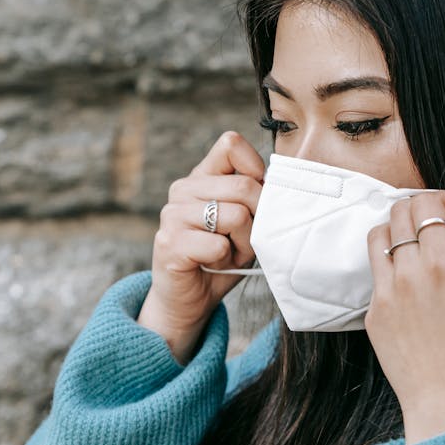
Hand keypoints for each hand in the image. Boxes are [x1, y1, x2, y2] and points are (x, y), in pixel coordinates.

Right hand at [137, 131, 264, 360]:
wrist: (189, 299)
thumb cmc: (221, 257)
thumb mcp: (245, 221)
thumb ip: (254, 197)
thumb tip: (276, 187)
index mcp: (202, 177)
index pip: (230, 145)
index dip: (255, 169)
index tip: (258, 199)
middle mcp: (183, 189)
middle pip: (244, 186)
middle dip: (257, 221)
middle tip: (243, 241)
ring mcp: (172, 215)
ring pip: (236, 216)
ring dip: (242, 243)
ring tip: (227, 254)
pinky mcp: (169, 243)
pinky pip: (217, 245)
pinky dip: (224, 260)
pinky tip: (211, 265)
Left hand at [365, 192, 444, 444]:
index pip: (427, 205)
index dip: (439, 199)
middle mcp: (410, 270)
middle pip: (400, 213)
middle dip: (417, 208)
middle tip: (433, 221)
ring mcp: (386, 291)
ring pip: (379, 235)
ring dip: (396, 228)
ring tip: (413, 242)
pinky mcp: (372, 311)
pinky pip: (376, 272)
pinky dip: (389, 264)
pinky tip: (409, 280)